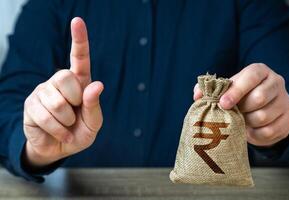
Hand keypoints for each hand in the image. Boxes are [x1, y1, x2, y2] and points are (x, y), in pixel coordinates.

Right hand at [23, 17, 103, 167]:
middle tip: (74, 112)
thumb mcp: (93, 122)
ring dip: (66, 121)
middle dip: (74, 101)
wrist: (60, 147)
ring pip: (56, 102)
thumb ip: (95, 105)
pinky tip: (59, 132)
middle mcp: (60, 82)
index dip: (79, 40)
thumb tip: (97, 84)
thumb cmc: (80, 131)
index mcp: (79, 82)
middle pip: (65, 77)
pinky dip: (58, 130)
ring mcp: (43, 92)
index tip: (77, 20)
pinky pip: (46, 117)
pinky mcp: (31, 105)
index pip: (80, 58)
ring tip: (66, 125)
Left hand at [193, 63, 288, 146]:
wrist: (262, 112)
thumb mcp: (227, 90)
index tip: (222, 103)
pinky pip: (269, 131)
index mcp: (260, 71)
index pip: (251, 77)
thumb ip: (210, 90)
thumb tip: (197, 95)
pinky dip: (254, 134)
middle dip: (241, 109)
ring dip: (246, 122)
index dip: (236, 90)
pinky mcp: (288, 120)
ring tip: (240, 121)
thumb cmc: (240, 98)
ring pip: (263, 116)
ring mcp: (285, 101)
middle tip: (232, 113)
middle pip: (259, 98)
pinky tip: (249, 130)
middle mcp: (276, 83)